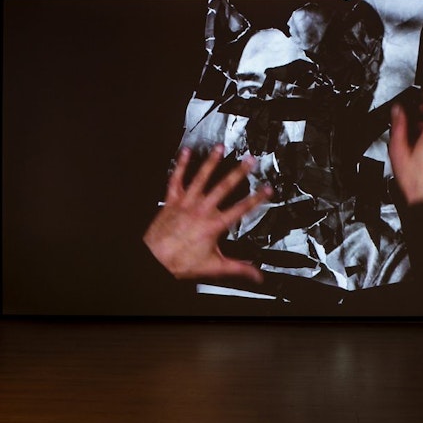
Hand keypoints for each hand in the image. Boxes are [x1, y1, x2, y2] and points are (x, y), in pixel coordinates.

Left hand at [142, 144, 272, 282]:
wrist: (155, 260)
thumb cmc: (180, 261)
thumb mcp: (214, 267)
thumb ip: (238, 269)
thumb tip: (256, 274)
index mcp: (214, 225)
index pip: (241, 209)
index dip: (257, 198)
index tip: (267, 189)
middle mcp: (201, 210)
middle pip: (224, 187)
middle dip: (239, 172)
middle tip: (249, 161)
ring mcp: (186, 203)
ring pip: (201, 178)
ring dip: (211, 162)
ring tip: (220, 149)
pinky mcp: (172, 200)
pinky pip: (176, 179)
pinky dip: (181, 165)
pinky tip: (186, 152)